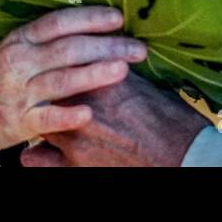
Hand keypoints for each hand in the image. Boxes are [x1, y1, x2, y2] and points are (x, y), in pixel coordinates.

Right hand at [0, 6, 145, 165]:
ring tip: (123, 70)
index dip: (89, 17)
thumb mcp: (7, 52)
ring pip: (62, 79)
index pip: (58, 22)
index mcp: (18, 41)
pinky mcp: (16, 123)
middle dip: (107, 45)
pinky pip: (45, 118)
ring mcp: (18, 93)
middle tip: (138, 47)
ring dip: (94, 73)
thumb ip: (39, 43)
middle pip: (68, 48)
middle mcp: (18, 63)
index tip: (118, 16)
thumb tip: (80, 30)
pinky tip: (87, 114)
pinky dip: (66, 115)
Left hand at [19, 68, 208, 166]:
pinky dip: (37, 155)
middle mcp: (81, 104)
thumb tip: (102, 56)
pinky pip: (37, 159)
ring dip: (41, 116)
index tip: (58, 62)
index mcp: (99, 78)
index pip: (61, 60)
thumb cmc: (170, 118)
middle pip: (44, 87)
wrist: (184, 155)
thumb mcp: (141, 82)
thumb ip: (113, 69)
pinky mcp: (74, 165)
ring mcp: (74, 136)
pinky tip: (39, 150)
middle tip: (50, 89)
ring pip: (38, 118)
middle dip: (44, 87)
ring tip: (45, 115)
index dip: (58, 61)